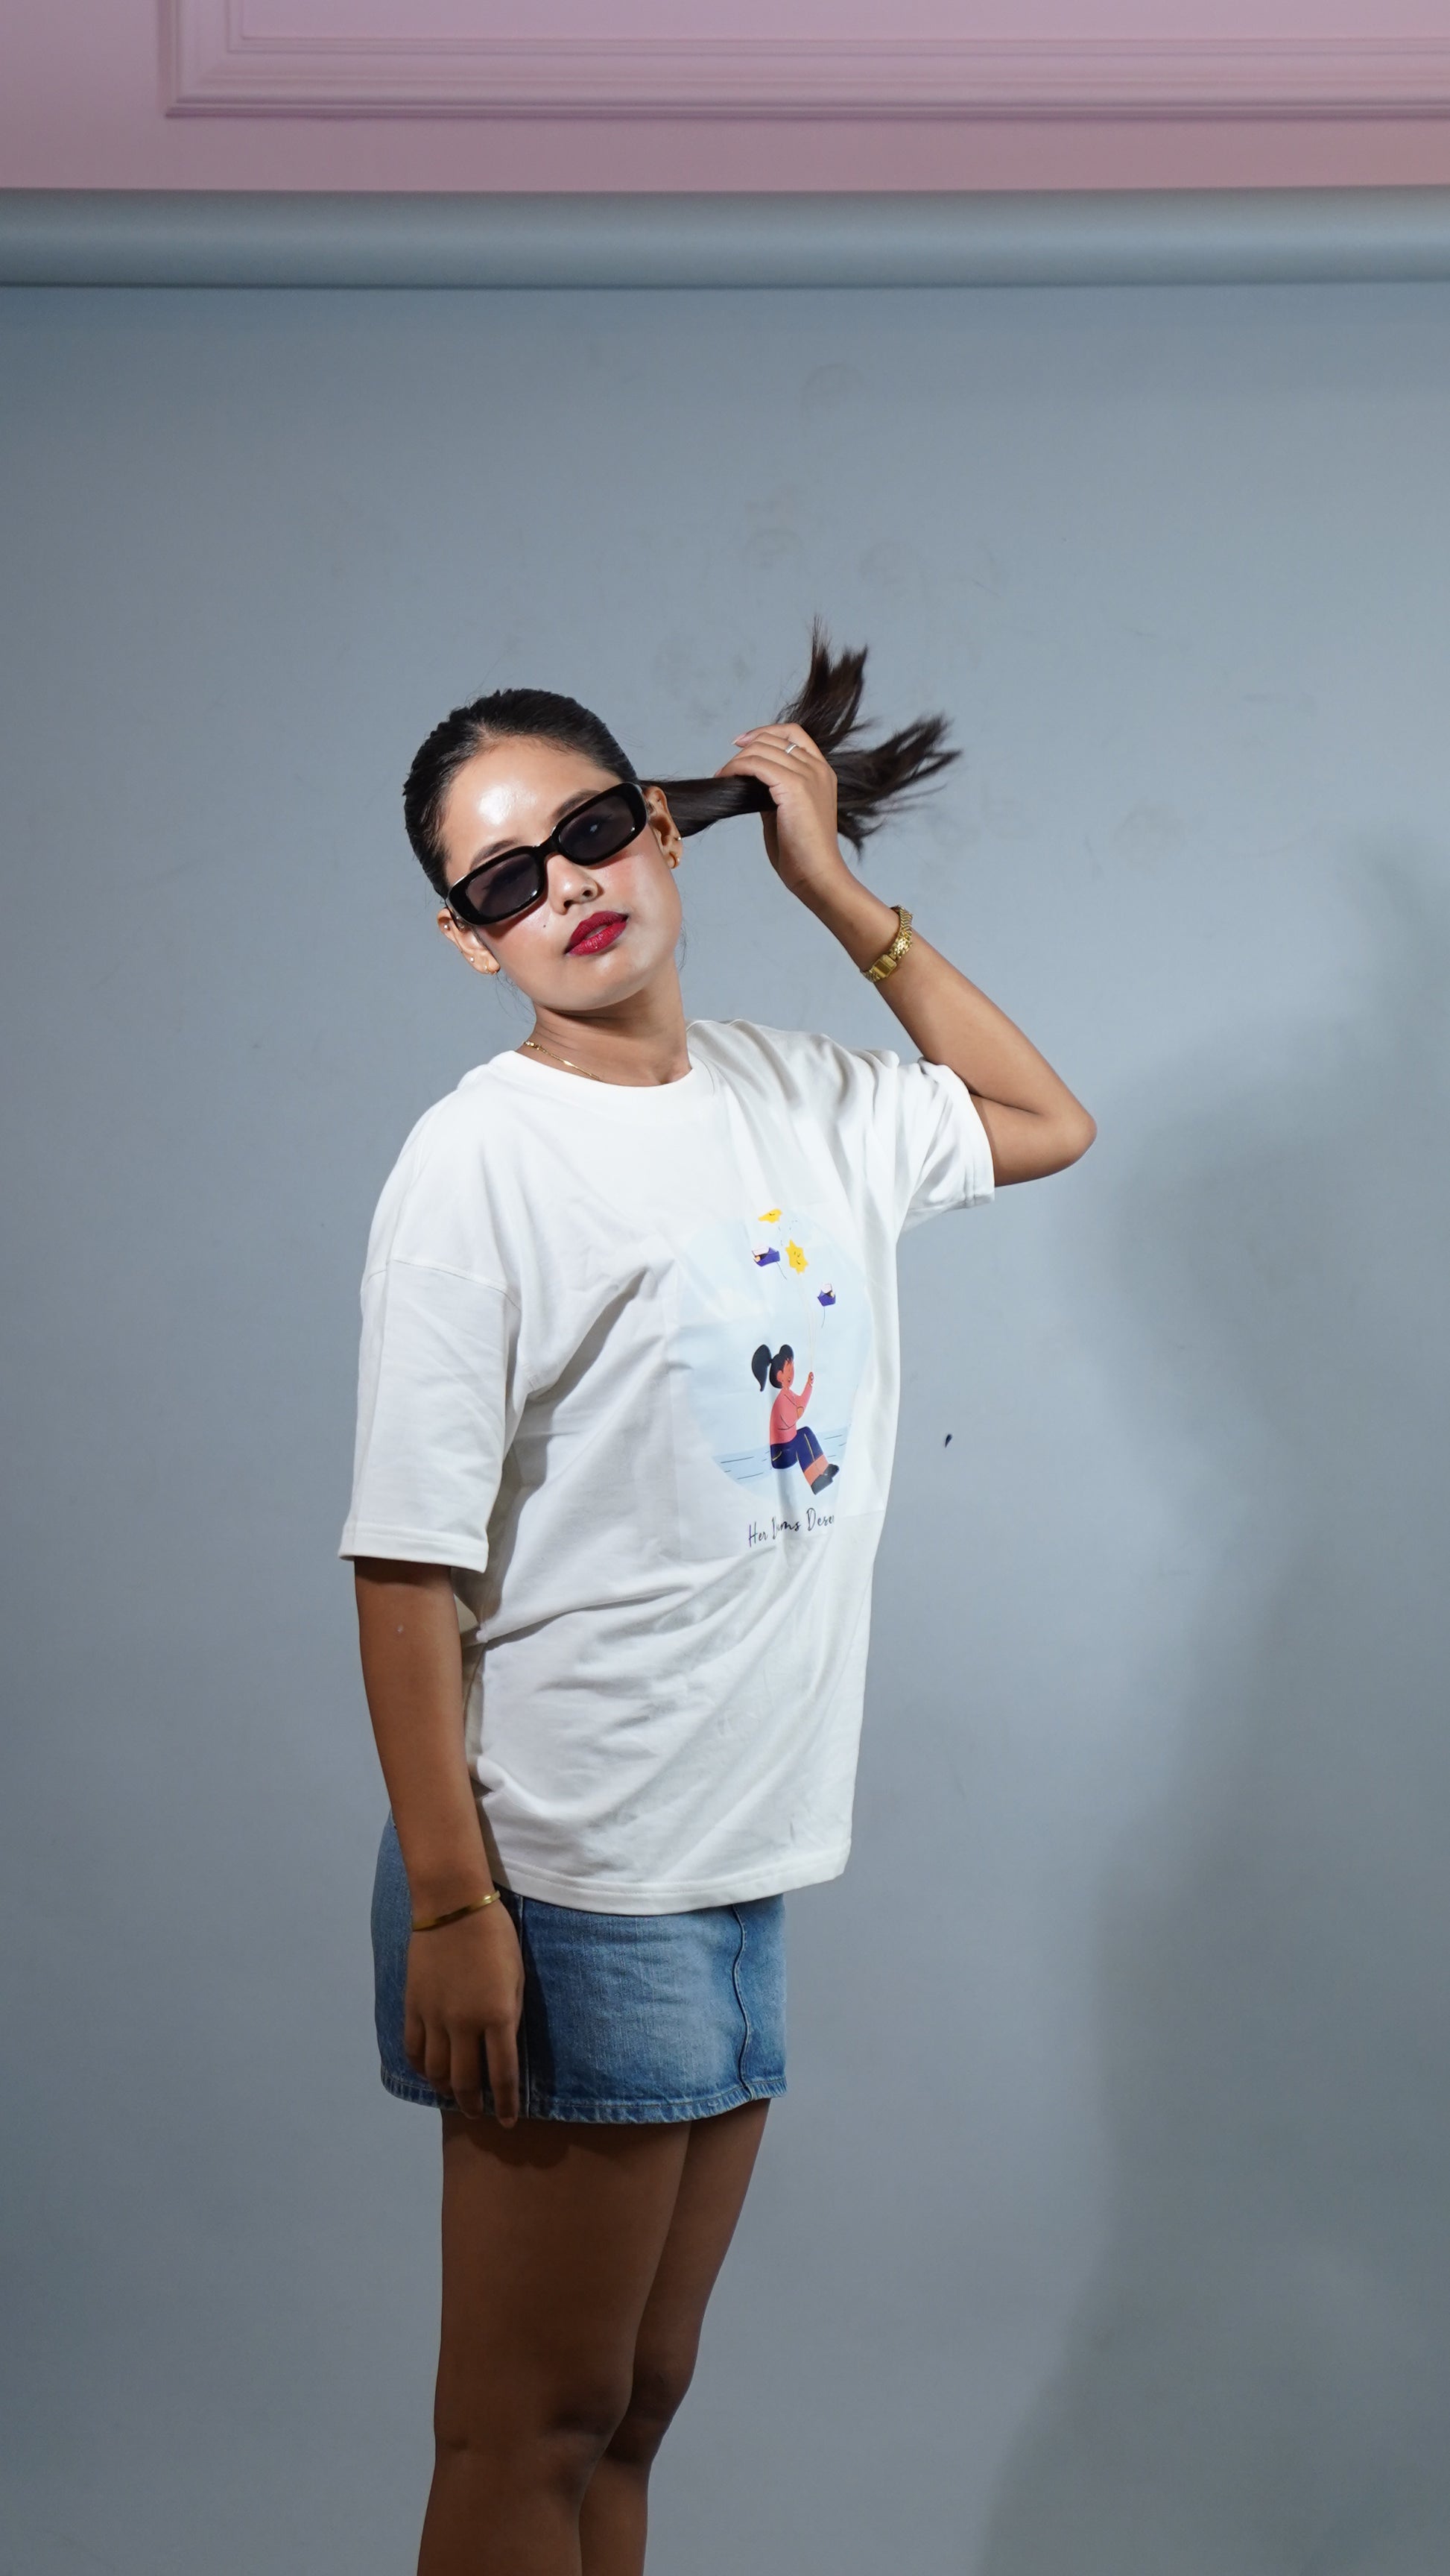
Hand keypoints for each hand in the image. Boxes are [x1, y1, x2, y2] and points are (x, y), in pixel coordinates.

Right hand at [404, 1897, 525, 2125]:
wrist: (453, 1906)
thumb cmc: (496, 1937)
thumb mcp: (517, 1977)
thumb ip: (510, 2016)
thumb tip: (503, 2049)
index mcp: (496, 2017)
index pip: (502, 2074)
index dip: (506, 2103)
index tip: (510, 2120)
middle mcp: (463, 2024)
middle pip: (465, 2080)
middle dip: (474, 2104)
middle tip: (480, 2115)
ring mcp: (434, 2017)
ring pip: (436, 2071)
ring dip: (447, 2090)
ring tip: (455, 2097)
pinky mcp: (413, 2006)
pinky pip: (413, 2048)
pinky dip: (420, 2067)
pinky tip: (429, 2073)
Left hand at [715, 723, 853, 908]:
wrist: (817, 875)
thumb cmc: (802, 853)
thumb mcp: (788, 812)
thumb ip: (775, 791)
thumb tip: (750, 781)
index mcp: (822, 772)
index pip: (793, 733)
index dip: (765, 732)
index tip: (742, 743)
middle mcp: (818, 768)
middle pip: (774, 737)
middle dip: (745, 747)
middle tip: (726, 767)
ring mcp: (809, 775)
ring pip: (762, 748)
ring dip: (737, 760)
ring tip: (723, 776)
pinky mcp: (795, 786)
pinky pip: (757, 764)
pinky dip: (737, 768)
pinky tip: (727, 779)